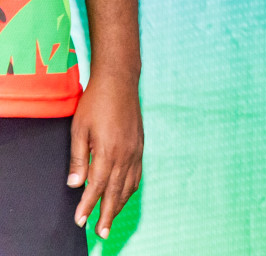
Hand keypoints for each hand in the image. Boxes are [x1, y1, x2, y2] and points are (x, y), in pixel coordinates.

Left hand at [69, 70, 142, 239]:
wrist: (120, 81)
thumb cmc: (96, 102)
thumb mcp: (79, 129)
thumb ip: (78, 158)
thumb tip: (75, 184)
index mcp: (108, 150)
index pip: (96, 186)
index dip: (88, 205)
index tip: (80, 221)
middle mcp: (125, 153)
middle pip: (116, 191)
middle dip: (107, 214)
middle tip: (101, 232)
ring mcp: (135, 150)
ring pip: (129, 185)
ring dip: (120, 204)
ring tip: (111, 218)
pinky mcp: (140, 145)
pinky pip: (137, 173)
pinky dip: (131, 189)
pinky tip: (125, 195)